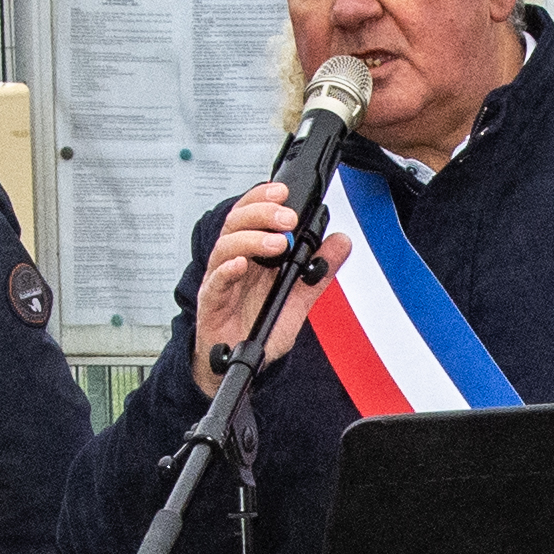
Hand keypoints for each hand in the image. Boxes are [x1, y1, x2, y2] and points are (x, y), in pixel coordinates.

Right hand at [190, 190, 354, 376]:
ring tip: (276, 244)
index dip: (263, 198)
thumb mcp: (298, 297)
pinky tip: (241, 265)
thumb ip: (319, 269)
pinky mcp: (211, 302)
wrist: (236, 362)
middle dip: (261, 213)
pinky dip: (227, 270)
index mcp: (252, 255)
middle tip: (287, 218)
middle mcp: (233, 262)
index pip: (252, 215)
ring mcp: (220, 281)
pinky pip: (215, 282)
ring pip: (225, 247)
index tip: (284, 191)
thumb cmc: (257, 328)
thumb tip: (341, 242)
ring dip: (251, 239)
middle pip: (237, 223)